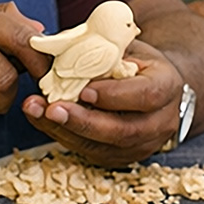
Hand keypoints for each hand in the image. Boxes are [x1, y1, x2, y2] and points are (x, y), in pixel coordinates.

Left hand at [21, 42, 184, 167]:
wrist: (152, 86)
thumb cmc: (135, 60)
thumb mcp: (126, 46)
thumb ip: (102, 48)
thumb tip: (59, 47)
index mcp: (167, 86)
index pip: (146, 95)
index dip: (115, 95)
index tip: (85, 89)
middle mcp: (161, 121)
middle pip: (124, 130)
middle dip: (84, 121)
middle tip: (51, 108)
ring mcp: (143, 144)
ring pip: (105, 147)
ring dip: (66, 131)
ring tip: (36, 111)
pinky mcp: (122, 157)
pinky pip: (92, 152)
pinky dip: (64, 136)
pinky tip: (41, 119)